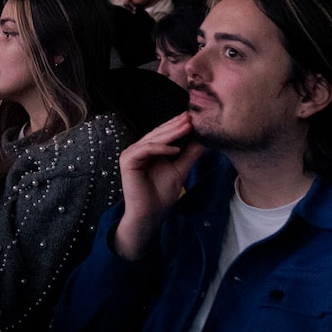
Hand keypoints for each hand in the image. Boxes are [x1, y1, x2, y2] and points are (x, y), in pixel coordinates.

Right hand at [113, 112, 203, 259]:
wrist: (150, 214)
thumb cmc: (161, 195)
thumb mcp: (180, 170)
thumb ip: (189, 155)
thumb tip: (203, 140)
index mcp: (148, 150)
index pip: (163, 134)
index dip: (177, 125)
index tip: (194, 119)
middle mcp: (138, 149)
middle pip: (158, 133)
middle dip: (176, 125)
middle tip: (191, 117)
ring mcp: (131, 154)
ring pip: (153, 139)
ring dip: (171, 133)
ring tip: (188, 127)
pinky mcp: (128, 160)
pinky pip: (147, 149)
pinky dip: (162, 148)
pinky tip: (176, 149)